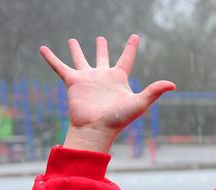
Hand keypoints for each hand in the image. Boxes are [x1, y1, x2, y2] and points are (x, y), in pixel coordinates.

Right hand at [39, 35, 175, 151]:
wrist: (97, 128)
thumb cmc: (119, 118)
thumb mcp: (140, 103)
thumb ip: (154, 91)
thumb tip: (173, 84)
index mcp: (118, 79)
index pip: (126, 58)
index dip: (131, 47)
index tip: (135, 36)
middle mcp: (102, 77)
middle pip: (102, 58)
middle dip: (102, 48)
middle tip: (101, 38)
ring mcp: (87, 79)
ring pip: (81, 60)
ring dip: (77, 50)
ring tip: (73, 40)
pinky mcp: (73, 82)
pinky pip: (59, 67)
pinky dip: (51, 58)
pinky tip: (42, 48)